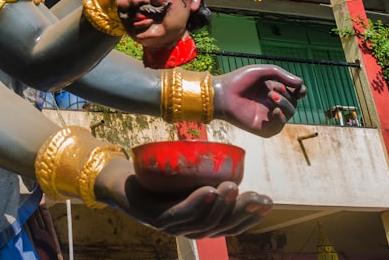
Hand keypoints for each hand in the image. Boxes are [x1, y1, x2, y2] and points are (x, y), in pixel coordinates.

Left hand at [96, 157, 271, 236]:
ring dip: (220, 205)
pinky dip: (196, 203)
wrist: (122, 180)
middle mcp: (187, 229)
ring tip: (233, 188)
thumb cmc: (158, 179)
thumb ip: (208, 175)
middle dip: (241, 212)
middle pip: (220, 226)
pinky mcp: (154, 218)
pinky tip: (208, 191)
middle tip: (258, 196)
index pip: (230, 226)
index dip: (250, 217)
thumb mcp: (188, 177)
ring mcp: (171, 226)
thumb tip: (233, 159)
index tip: (267, 202)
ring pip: (201, 221)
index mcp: (200, 223)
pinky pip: (178, 213)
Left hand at [213, 65, 306, 137]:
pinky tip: (275, 110)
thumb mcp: (262, 72)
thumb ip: (282, 75)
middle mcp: (271, 104)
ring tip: (271, 96)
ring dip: (285, 104)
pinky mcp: (263, 128)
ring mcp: (268, 116)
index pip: (294, 93)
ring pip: (289, 113)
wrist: (222, 94)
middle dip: (288, 96)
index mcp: (272, 91)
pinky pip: (279, 126)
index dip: (300, 91)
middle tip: (274, 90)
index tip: (300, 89)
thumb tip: (301, 83)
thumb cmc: (239, 81)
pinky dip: (281, 118)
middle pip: (293, 102)